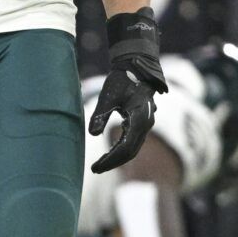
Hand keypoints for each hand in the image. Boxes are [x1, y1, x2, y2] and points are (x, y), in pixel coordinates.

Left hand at [90, 8, 167, 173]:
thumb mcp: (108, 96)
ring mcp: (145, 125)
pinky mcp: (141, 123)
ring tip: (99, 164)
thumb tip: (92, 135)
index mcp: (140, 119)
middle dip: (113, 162)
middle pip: (130, 152)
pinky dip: (120, 149)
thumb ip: (100, 114)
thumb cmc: (122, 79)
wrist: (136, 67)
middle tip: (95, 169)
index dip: (110, 160)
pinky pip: (132, 141)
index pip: (125, 148)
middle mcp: (146, 125)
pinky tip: (108, 152)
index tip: (96, 167)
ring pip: (132, 148)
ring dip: (116, 157)